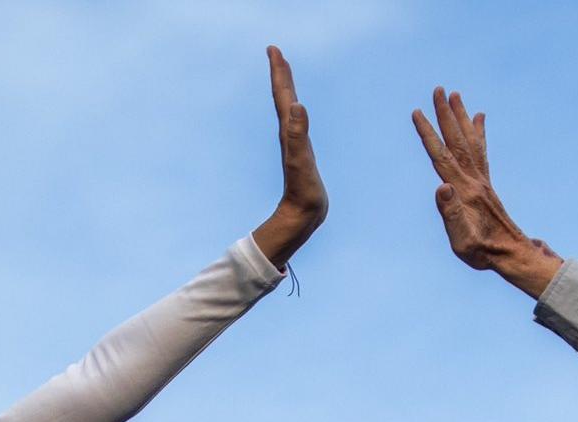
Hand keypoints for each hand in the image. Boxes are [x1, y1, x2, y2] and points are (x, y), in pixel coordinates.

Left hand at [250, 46, 328, 268]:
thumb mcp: (301, 161)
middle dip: (281, 74)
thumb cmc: (303, 191)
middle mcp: (289, 134)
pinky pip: (297, 123)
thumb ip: (297, 133)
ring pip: (288, 109)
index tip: (274, 50)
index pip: (283, 96)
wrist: (302, 215)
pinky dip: (296, 110)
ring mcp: (295, 143)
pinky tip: (298, 111)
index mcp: (289, 131)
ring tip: (285, 74)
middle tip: (276, 52)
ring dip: (287, 89)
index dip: (279, 73)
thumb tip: (296, 105)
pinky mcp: (301, 152)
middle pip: (283, 98)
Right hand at [412, 88, 562, 296]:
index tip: (417, 112)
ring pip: (470, 141)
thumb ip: (451, 214)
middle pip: (457, 140)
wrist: (510, 254)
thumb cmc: (482, 252)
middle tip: (439, 89)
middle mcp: (474, 180)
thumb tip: (441, 186)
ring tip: (456, 95)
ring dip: (461, 117)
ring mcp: (482, 180)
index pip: (441, 156)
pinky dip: (479, 133)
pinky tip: (479, 118)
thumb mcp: (462, 240)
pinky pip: (481, 152)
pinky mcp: (486, 185)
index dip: (428, 134)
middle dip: (446, 114)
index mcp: (464, 191)